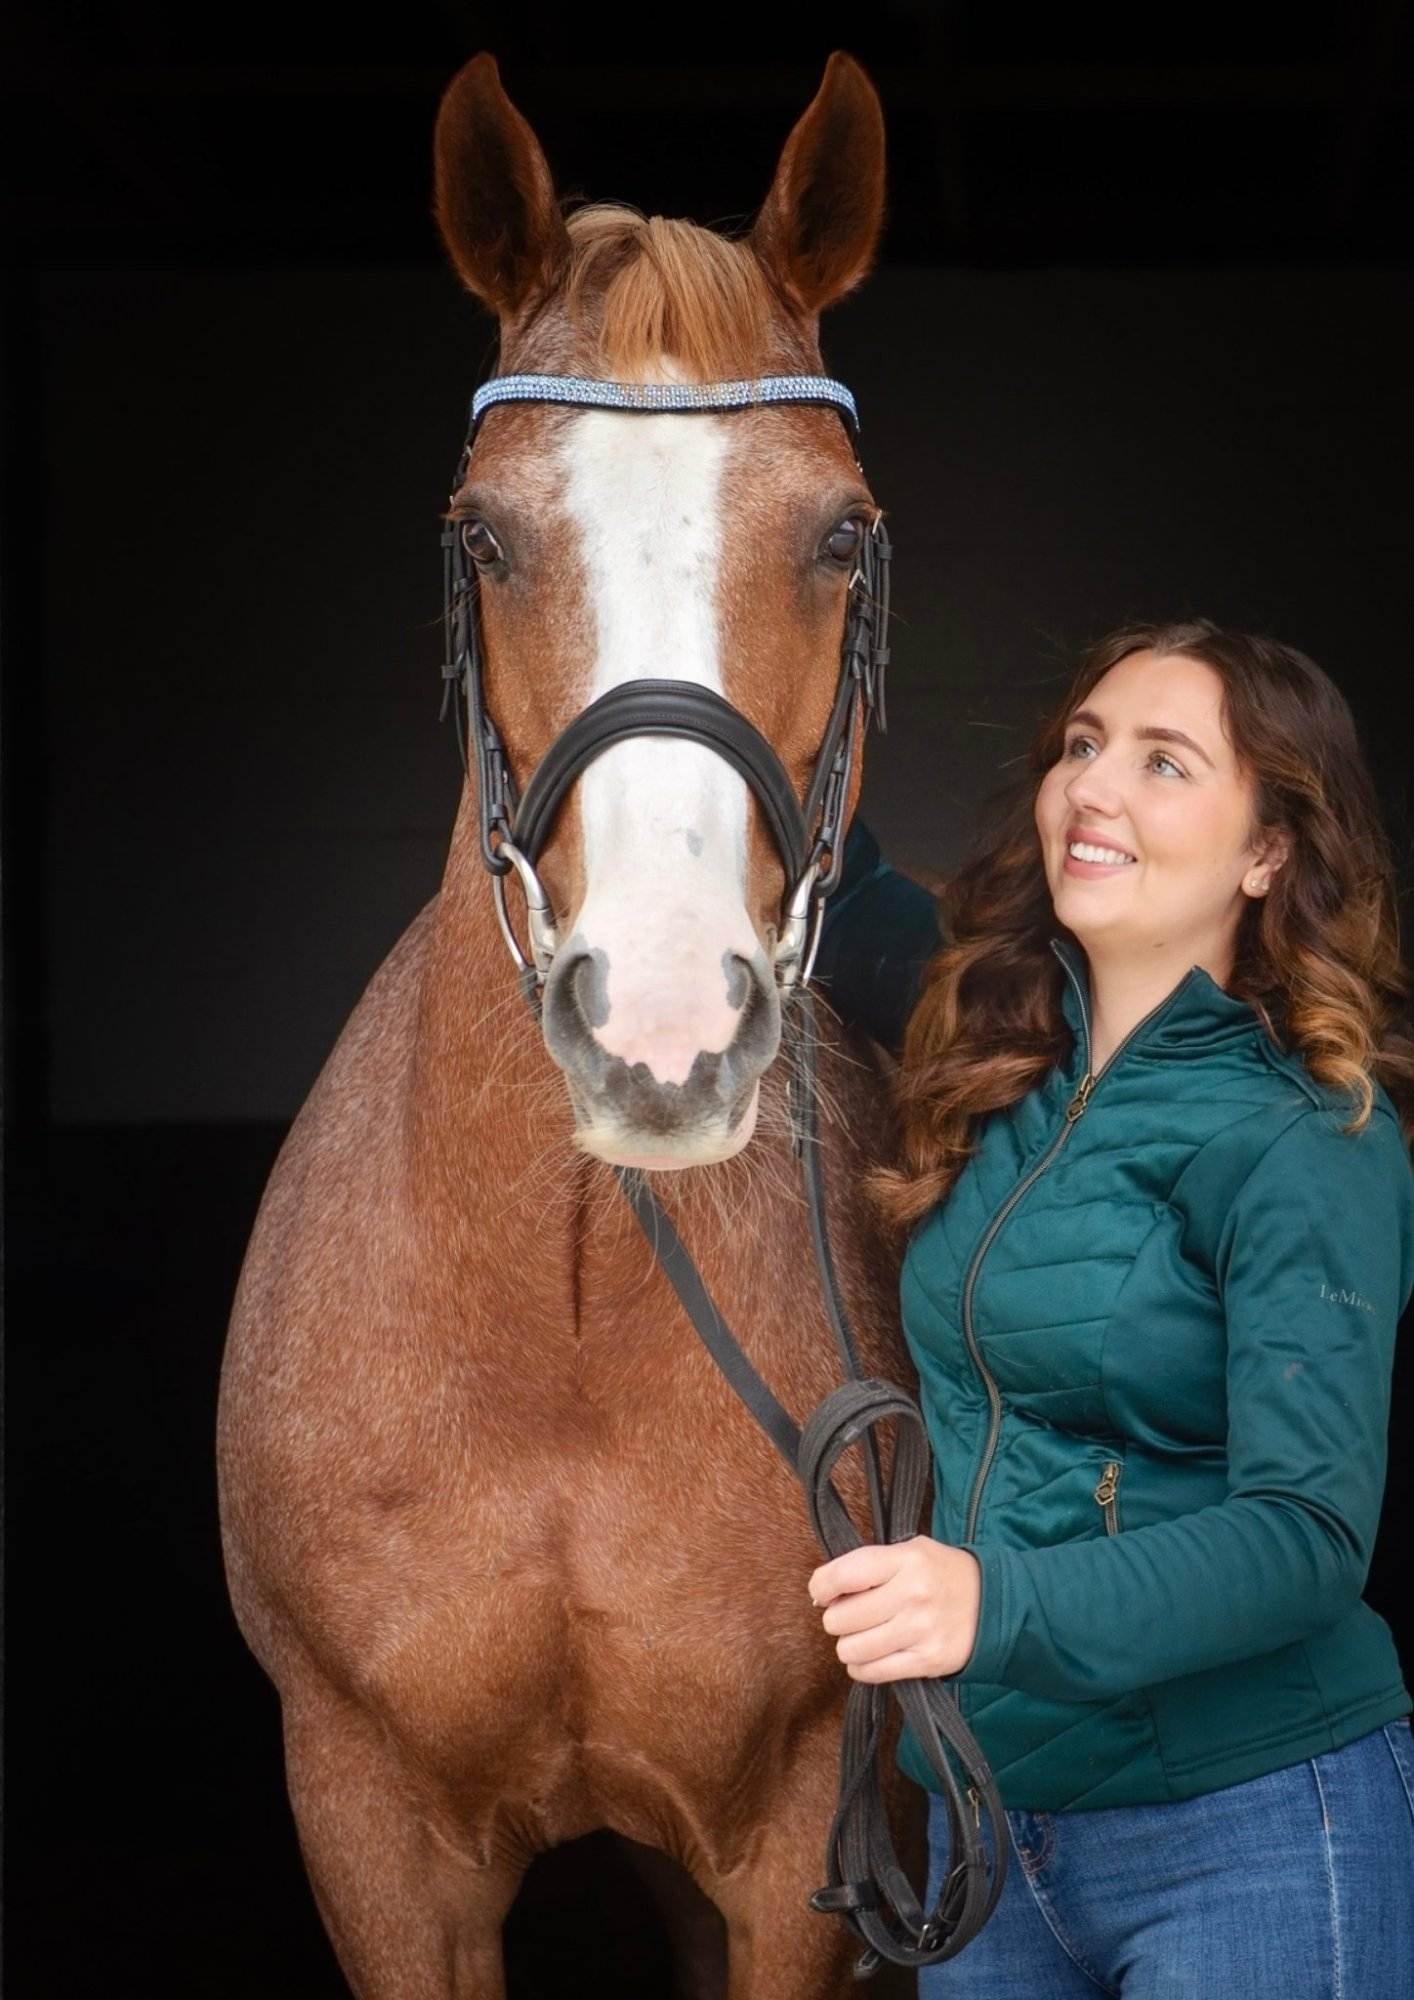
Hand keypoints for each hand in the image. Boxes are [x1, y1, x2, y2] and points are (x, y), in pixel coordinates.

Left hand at [807, 1536, 981, 1682]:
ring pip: (851, 1649)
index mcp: (906, 1561)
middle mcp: (912, 1595)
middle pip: (841, 1618)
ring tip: (862, 1636)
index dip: (821, 1585)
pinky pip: (873, 1672)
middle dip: (837, 1618)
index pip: (844, 1575)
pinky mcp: (927, 1661)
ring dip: (849, 1645)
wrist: (994, 1603)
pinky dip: (862, 1667)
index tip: (820, 1591)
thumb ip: (871, 1565)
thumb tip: (825, 1593)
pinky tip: (872, 1655)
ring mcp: (920, 1631)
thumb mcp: (910, 1551)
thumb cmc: (941, 1574)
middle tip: (850, 1615)